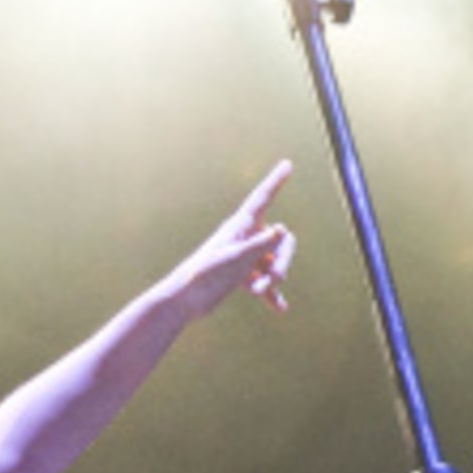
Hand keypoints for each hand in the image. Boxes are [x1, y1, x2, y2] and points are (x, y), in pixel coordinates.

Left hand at [160, 160, 295, 319]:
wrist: (185, 300)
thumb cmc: (206, 275)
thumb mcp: (237, 258)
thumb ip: (261, 244)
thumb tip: (282, 230)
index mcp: (240, 225)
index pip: (263, 197)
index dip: (276, 181)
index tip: (287, 164)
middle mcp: (245, 237)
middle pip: (280, 239)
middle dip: (283, 259)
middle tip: (277, 277)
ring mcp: (245, 257)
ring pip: (274, 263)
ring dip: (272, 279)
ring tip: (258, 290)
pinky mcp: (242, 276)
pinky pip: (265, 283)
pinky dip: (271, 294)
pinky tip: (280, 309)